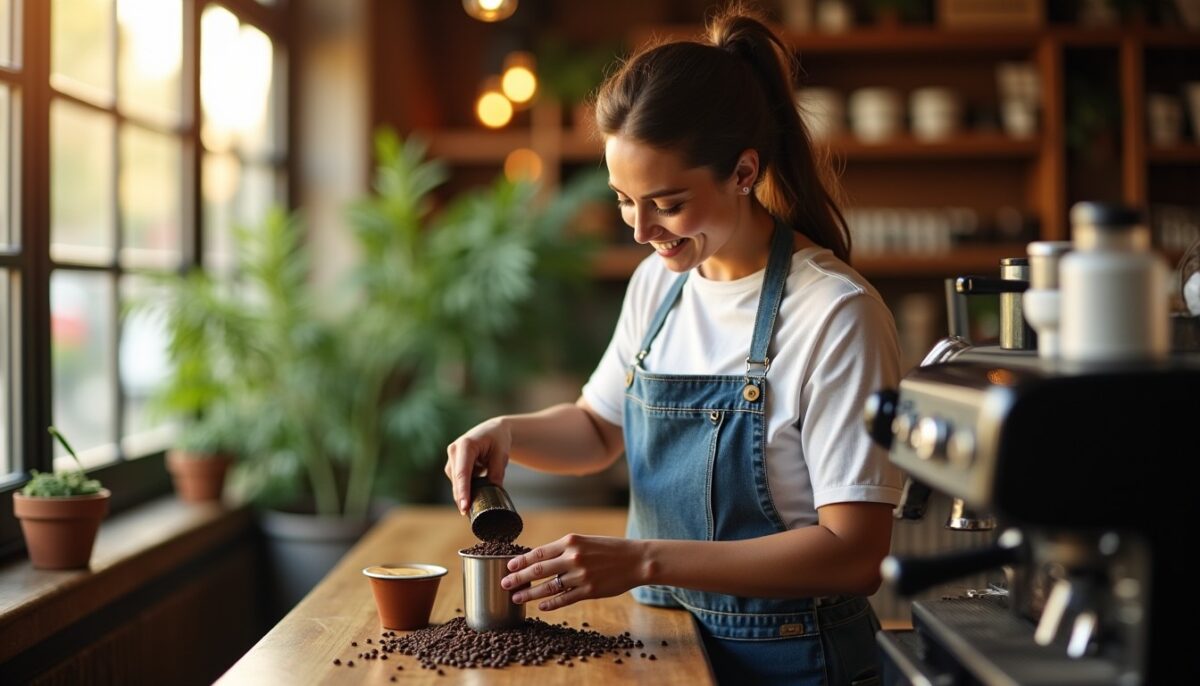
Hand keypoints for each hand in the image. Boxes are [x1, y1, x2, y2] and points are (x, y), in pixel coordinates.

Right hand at [444, 417, 510, 514]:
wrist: (492, 430)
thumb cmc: (498, 439)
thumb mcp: (502, 454)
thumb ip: (497, 472)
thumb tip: (494, 491)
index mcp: (466, 445)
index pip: (462, 472)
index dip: (463, 491)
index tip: (464, 507)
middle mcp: (454, 450)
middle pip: (457, 480)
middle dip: (461, 498)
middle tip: (468, 515)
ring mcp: (452, 458)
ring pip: (456, 482)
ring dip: (464, 493)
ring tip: (475, 505)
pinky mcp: (453, 465)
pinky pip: (458, 481)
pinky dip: (466, 489)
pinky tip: (473, 496)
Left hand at [501, 534, 647, 610]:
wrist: (636, 560)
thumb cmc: (609, 549)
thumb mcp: (585, 542)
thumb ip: (564, 550)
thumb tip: (540, 560)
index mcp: (570, 542)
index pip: (539, 552)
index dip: (521, 560)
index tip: (508, 566)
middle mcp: (573, 557)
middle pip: (538, 570)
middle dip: (518, 577)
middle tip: (504, 583)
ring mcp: (581, 575)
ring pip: (549, 587)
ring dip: (530, 593)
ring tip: (517, 597)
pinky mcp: (589, 591)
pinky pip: (564, 599)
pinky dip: (551, 603)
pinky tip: (541, 606)